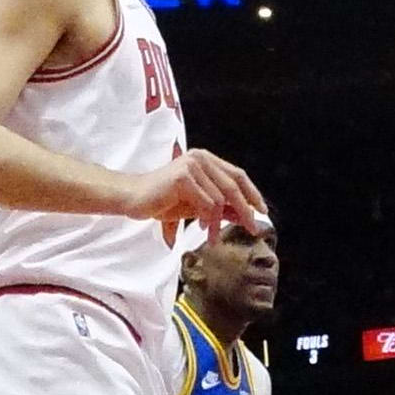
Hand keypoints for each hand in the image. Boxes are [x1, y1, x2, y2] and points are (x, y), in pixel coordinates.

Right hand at [123, 150, 269, 241]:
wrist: (132, 198)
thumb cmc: (162, 201)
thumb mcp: (197, 206)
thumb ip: (220, 207)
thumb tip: (245, 216)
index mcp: (206, 159)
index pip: (237, 175)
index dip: (252, 193)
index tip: (262, 211)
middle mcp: (201, 158)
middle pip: (234, 185)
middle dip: (245, 209)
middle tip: (253, 229)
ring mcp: (192, 165)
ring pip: (220, 199)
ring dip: (219, 223)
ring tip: (213, 237)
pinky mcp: (183, 176)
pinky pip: (206, 203)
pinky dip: (207, 219)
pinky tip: (202, 228)